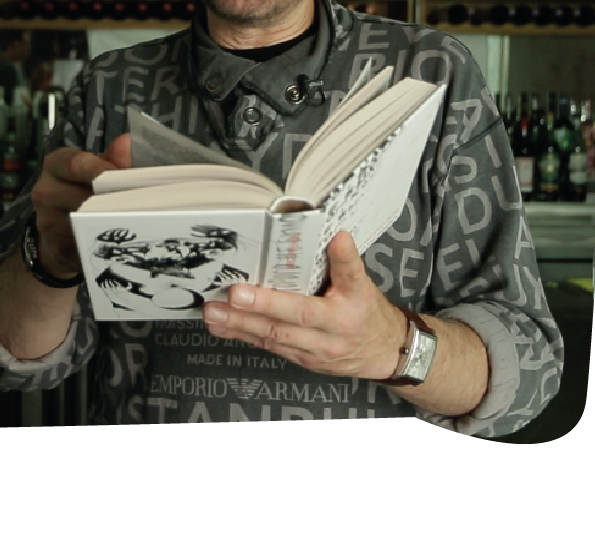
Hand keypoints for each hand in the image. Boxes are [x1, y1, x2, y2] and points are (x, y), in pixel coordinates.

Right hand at [29, 134, 131, 277]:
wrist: (60, 231)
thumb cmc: (85, 190)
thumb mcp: (97, 170)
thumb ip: (113, 158)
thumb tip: (126, 143)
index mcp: (56, 164)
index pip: (74, 163)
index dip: (100, 170)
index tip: (122, 176)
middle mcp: (45, 191)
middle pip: (82, 196)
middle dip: (113, 199)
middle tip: (143, 201)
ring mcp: (48, 222)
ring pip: (85, 222)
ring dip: (114, 221)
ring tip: (141, 219)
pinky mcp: (58, 248)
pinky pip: (86, 244)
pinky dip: (107, 241)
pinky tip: (126, 238)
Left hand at [202, 230, 407, 380]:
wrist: (381, 353)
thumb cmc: (367, 313)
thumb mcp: (364, 285)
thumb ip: (347, 263)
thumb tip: (338, 235)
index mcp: (345, 314)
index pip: (323, 297)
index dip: (301, 285)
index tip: (281, 271)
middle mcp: (328, 335)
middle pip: (289, 321)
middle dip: (257, 309)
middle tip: (230, 296)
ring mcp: (311, 351)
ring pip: (273, 337)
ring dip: (240, 325)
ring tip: (213, 312)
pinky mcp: (299, 358)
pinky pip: (269, 345)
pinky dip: (243, 335)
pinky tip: (221, 325)